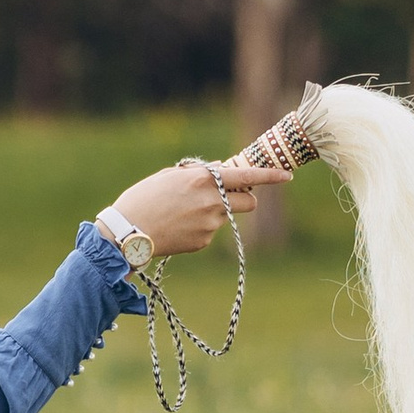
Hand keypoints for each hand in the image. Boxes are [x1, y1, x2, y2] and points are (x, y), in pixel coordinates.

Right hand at [103, 156, 277, 260]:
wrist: (126, 233)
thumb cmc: (143, 198)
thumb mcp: (169, 176)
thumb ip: (199, 172)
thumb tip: (220, 170)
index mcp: (204, 180)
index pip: (248, 177)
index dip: (270, 176)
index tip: (286, 176)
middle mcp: (212, 202)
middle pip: (249, 203)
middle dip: (243, 199)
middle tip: (225, 197)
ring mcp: (210, 224)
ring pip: (226, 216)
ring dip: (215, 212)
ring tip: (184, 213)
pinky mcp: (203, 241)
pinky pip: (210, 231)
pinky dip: (200, 228)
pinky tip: (178, 227)